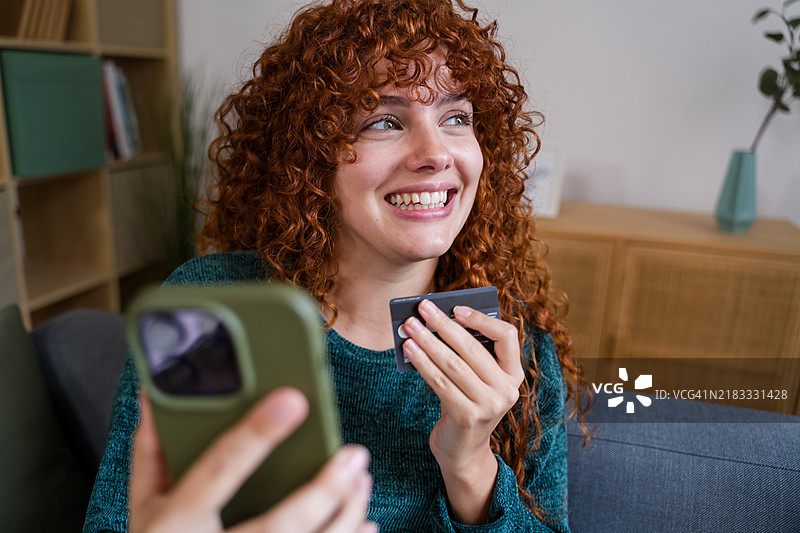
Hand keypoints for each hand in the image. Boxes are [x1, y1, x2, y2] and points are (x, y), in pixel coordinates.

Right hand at [130, 388, 377, 532]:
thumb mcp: (144, 507)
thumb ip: (153, 453)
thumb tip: (157, 399)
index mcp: (177, 524)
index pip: (219, 470)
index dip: (256, 436)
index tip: (292, 401)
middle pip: (280, 525)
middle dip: (324, 490)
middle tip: (354, 455)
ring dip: (345, 514)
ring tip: (362, 480)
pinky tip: (364, 524)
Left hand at [401, 300, 523, 523]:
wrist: (463, 451)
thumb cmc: (466, 403)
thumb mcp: (476, 380)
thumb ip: (468, 355)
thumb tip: (436, 320)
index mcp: (514, 374)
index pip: (507, 336)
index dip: (482, 319)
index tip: (456, 308)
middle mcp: (506, 389)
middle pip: (472, 348)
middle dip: (443, 325)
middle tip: (422, 308)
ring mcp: (489, 405)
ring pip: (453, 364)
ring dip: (427, 341)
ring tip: (409, 327)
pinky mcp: (467, 416)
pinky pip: (440, 382)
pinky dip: (422, 363)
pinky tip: (409, 350)